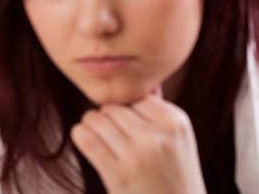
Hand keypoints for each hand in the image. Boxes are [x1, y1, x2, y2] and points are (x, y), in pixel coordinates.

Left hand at [70, 92, 205, 193]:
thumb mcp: (178, 139)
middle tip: (111, 135)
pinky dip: (81, 136)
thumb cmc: (173, 177)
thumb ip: (157, 110)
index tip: (126, 123)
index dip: (126, 109)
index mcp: (174, 120)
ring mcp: (138, 154)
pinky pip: (86, 139)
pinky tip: (86, 142)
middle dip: (106, 118)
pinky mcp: (118, 174)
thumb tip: (138, 80)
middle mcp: (158, 135)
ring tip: (99, 138)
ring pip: (96, 119)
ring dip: (91, 126)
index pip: (134, 96)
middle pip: (112, 107)